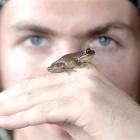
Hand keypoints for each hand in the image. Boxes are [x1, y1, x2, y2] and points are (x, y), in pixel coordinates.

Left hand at [0, 65, 139, 139]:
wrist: (137, 133)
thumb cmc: (107, 125)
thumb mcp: (78, 111)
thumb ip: (58, 104)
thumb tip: (36, 107)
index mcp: (81, 72)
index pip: (43, 79)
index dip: (22, 89)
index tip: (5, 99)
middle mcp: (82, 74)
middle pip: (38, 85)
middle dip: (13, 97)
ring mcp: (84, 85)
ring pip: (40, 96)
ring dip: (15, 107)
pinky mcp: (85, 101)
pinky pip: (47, 109)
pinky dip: (26, 117)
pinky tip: (8, 121)